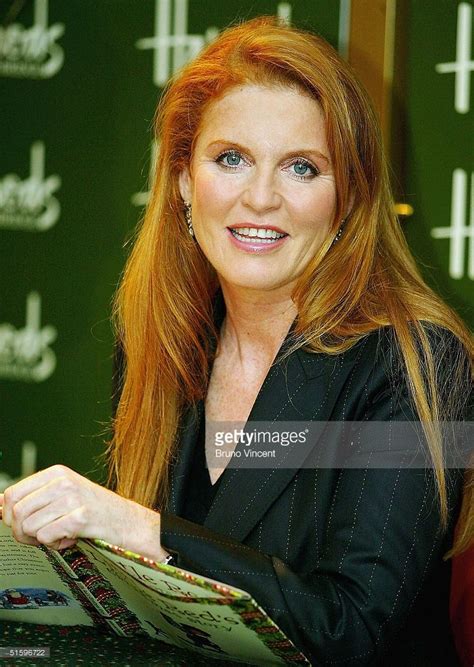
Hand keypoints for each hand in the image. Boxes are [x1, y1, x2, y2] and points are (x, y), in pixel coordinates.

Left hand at [0, 465, 168, 559]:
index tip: (20, 526)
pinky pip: (47, 537)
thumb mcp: (64, 495)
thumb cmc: (95, 511)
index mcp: (57, 473)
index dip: (9, 516)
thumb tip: (1, 507)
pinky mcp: (80, 518)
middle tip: (38, 537)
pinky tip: (70, 538)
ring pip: (30, 527)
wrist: (128, 522)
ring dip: (40, 540)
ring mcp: (72, 498)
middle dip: (22, 532)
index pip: (11, 494)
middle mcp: (63, 482)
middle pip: (18, 513)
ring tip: (58, 536)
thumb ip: (35, 498)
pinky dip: (55, 544)